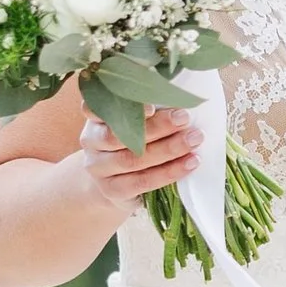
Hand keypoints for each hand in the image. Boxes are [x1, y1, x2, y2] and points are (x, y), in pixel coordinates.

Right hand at [76, 105, 199, 220]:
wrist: (115, 183)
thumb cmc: (130, 143)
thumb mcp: (131, 122)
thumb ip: (144, 110)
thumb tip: (178, 96)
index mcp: (95, 118)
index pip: (96, 107)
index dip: (120, 106)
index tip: (150, 106)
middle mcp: (91, 141)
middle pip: (120, 134)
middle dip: (157, 126)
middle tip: (184, 117)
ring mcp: (99, 168)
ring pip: (133, 159)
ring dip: (168, 149)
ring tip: (194, 139)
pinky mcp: (112, 190)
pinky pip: (142, 181)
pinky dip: (169, 172)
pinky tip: (190, 163)